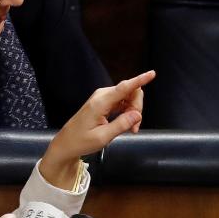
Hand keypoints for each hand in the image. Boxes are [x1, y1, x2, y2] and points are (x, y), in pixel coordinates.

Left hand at [41, 70, 155, 188]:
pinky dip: (128, 112)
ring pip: (128, 97)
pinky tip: (127, 125)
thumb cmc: (81, 141)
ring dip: (133, 112)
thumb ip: (121, 125)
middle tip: (135, 128)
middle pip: (130, 93)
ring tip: (130, 129)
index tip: (152, 73)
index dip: (140, 80)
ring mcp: (102, 98)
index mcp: (101, 103)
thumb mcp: (103, 137)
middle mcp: (102, 96)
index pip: (124, 88)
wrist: (66, 143)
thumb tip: (137, 114)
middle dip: (137, 108)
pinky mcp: (103, 102)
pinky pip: (122, 102)